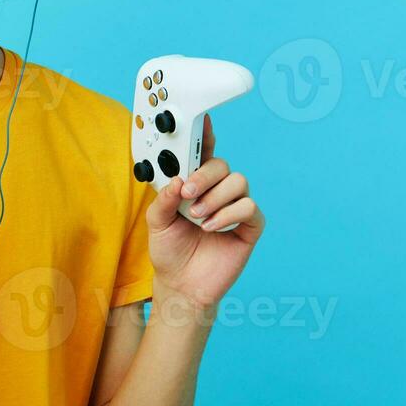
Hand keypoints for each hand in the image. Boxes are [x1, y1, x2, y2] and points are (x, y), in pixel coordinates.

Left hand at [144, 113, 266, 311]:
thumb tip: (177, 179)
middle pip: (223, 164)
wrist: (180, 285)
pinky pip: (249, 207)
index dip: (205, 135)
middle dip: (205, 175)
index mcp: (196, 185)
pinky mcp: (249, 227)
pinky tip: (212, 226)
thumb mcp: (156, 222)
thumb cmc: (169, 251)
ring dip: (216, 197)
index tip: (203, 120)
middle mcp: (217, 192)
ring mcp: (235, 208)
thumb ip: (163, 198)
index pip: (203, 154)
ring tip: (197, 216)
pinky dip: (229, 214)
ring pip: (239, 181)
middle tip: (188, 193)